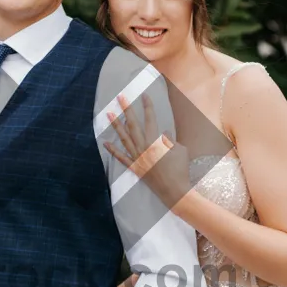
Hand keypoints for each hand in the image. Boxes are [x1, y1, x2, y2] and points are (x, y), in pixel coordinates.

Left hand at [105, 94, 190, 208]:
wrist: (174, 190)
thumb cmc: (180, 169)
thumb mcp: (180, 150)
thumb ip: (170, 140)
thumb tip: (164, 133)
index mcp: (155, 141)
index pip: (150, 119)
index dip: (147, 106)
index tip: (144, 95)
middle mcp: (143, 147)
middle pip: (133, 124)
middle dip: (126, 109)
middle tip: (120, 97)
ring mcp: (137, 157)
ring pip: (124, 138)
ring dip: (116, 125)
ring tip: (109, 114)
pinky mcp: (135, 167)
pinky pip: (121, 158)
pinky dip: (113, 151)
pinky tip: (105, 143)